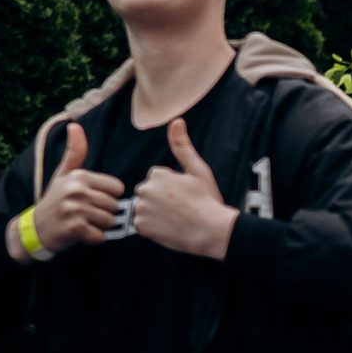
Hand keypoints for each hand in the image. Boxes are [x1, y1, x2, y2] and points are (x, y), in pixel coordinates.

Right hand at [23, 123, 125, 255]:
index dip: (108, 197)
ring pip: (109, 221)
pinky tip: (80, 234)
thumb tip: (74, 125)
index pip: (117, 188)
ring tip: (83, 223)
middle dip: (104, 214)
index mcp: (79, 176)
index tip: (92, 200)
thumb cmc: (54, 200)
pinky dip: (93, 239)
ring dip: (100, 227)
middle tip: (86, 214)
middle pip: (114, 206)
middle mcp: (77, 190)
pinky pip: (100, 236)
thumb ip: (74, 153)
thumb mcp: (63, 174)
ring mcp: (75, 209)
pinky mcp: (74, 228)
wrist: (33, 229)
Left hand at [132, 120, 238, 258]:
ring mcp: (142, 208)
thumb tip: (176, 121)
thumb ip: (182, 146)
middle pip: (148, 193)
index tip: (184, 197)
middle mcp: (145, 189)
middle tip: (180, 209)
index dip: (172, 189)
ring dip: (154, 214)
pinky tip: (167, 228)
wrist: (211, 231)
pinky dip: (151, 227)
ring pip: (143, 208)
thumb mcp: (198, 170)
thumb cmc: (207, 200)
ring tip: (174, 219)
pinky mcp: (140, 226)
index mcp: (157, 175)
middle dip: (160, 200)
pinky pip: (141, 224)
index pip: (157, 180)